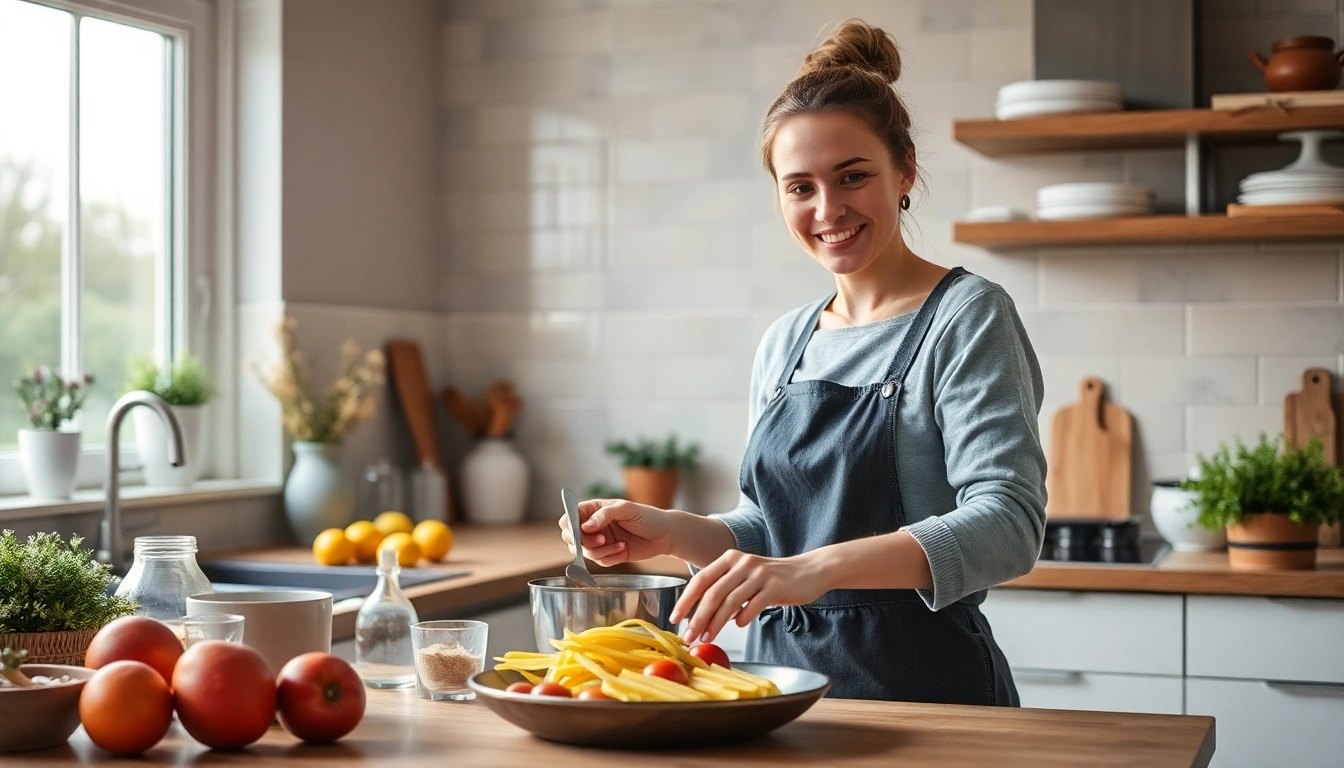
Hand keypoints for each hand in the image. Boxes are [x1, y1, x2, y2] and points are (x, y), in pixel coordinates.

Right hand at [557, 498, 675, 566]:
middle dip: (584, 542)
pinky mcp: (608, 554)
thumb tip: (584, 527)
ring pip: (585, 552)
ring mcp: (600, 541)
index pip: (570, 517)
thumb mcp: (627, 509)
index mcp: (594, 509)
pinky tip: (624, 550)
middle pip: (571, 538)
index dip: (570, 526)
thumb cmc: (648, 517)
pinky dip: (611, 558)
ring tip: (620, 545)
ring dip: (601, 552)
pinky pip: (599, 562)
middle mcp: (593, 525)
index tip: (579, 532)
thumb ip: (604, 514)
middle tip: (602, 539)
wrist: (665, 535)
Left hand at [670, 550, 829, 644]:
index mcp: (730, 558)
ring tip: (708, 638)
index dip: (685, 600)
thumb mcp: (745, 576)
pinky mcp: (776, 586)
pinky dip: (743, 618)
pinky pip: (753, 605)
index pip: (701, 579)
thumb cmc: (774, 578)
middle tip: (689, 636)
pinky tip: (739, 625)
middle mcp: (742, 563)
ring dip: (716, 623)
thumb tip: (701, 617)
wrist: (810, 570)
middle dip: (697, 617)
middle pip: (713, 593)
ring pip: (730, 601)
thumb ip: (725, 590)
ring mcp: (759, 574)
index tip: (675, 618)